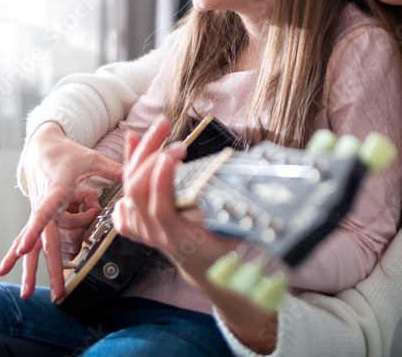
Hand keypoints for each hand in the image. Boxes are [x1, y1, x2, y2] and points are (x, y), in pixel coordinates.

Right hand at [0, 122, 121, 300]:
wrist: (42, 147)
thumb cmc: (65, 153)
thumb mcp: (89, 157)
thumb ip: (111, 168)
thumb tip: (133, 174)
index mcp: (56, 190)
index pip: (45, 212)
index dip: (36, 229)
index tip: (23, 248)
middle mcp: (44, 205)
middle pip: (45, 240)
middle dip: (49, 267)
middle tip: (57, 292)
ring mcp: (38, 212)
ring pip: (34, 244)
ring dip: (30, 269)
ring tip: (26, 294)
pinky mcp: (37, 216)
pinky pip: (27, 238)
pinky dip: (15, 255)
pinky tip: (4, 270)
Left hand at [113, 115, 278, 353]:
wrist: (214, 275)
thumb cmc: (234, 256)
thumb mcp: (247, 239)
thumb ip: (253, 220)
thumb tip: (276, 189)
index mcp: (183, 239)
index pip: (160, 210)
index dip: (161, 181)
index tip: (174, 153)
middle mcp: (159, 235)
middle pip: (137, 192)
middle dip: (150, 155)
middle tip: (171, 131)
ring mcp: (146, 230)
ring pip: (129, 189)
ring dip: (141, 154)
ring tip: (159, 127)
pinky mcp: (142, 222)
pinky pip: (125, 192)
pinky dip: (128, 167)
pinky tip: (135, 144)